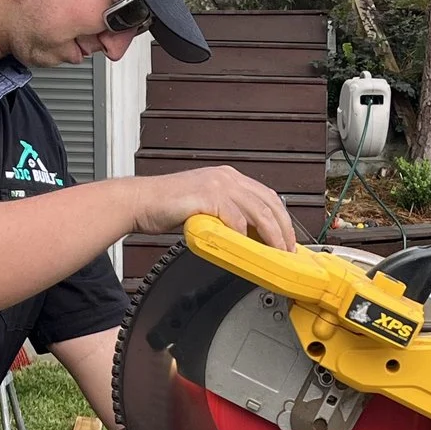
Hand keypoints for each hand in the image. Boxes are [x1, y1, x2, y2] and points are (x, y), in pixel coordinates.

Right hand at [132, 166, 297, 250]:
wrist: (142, 202)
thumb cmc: (168, 207)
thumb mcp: (207, 208)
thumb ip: (228, 215)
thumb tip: (249, 236)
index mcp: (229, 177)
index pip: (268, 196)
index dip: (282, 219)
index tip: (288, 238)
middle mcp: (228, 177)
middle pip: (270, 203)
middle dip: (284, 229)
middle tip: (289, 250)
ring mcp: (219, 184)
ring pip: (259, 211)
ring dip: (272, 235)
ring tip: (277, 252)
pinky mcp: (209, 196)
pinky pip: (235, 218)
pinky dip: (244, 235)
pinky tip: (247, 247)